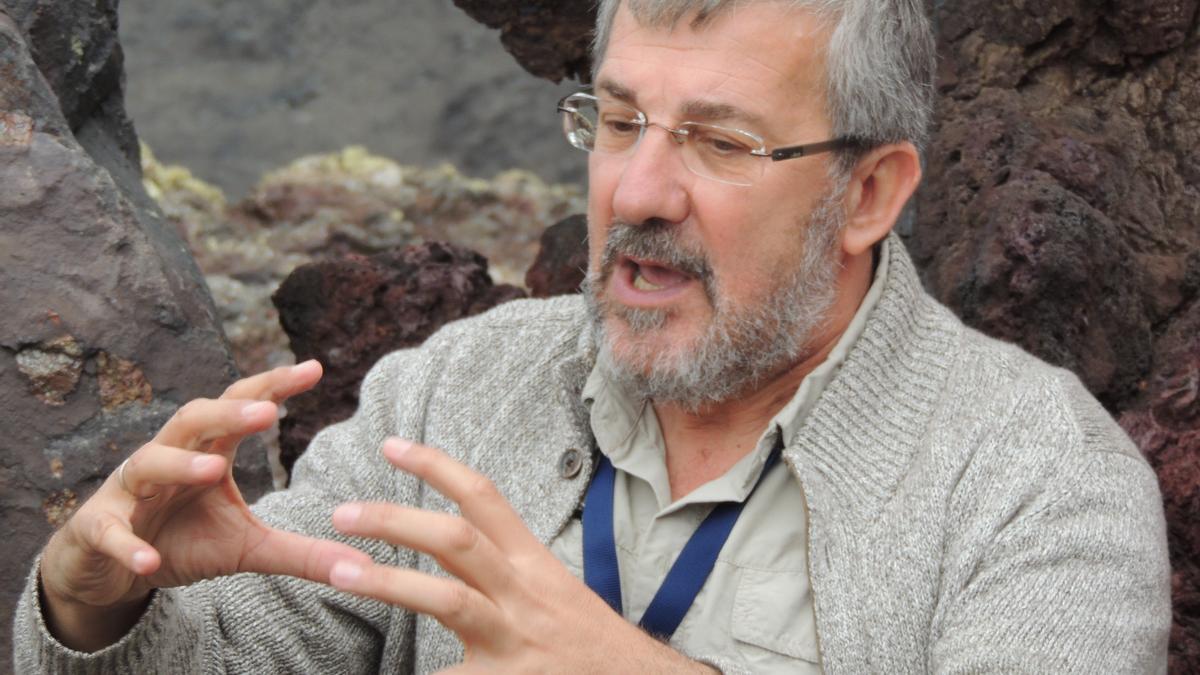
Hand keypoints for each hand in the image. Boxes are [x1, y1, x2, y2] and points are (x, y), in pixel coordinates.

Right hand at [39, 361, 371, 650]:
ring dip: (180, 463)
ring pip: (149, 462)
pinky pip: (110, 531)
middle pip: (193, 420)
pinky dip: (127, 545)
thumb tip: (361, 569)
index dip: (274, 386)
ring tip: (213, 468)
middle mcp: (167, 457)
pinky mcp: (97, 528)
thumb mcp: (248, 550)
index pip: (241, 407)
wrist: (110, 571)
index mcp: (207, 451)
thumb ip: (300, 552)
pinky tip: (149, 560)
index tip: (315, 368)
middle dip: (227, 412)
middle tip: (266, 411)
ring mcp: (129, 491)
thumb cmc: (183, 542)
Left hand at [328, 438, 713, 672]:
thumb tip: (451, 544)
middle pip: (456, 539)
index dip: (435, 465)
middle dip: (395, 519)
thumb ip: (504, 565)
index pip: (484, 497)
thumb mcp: (551, 590)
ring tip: (339, 572)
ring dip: (388, 582)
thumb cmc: (586, 640)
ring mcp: (514, 638)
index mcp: (532, 563)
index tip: (390, 445)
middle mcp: (523, 593)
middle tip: (342, 513)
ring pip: (448, 599)